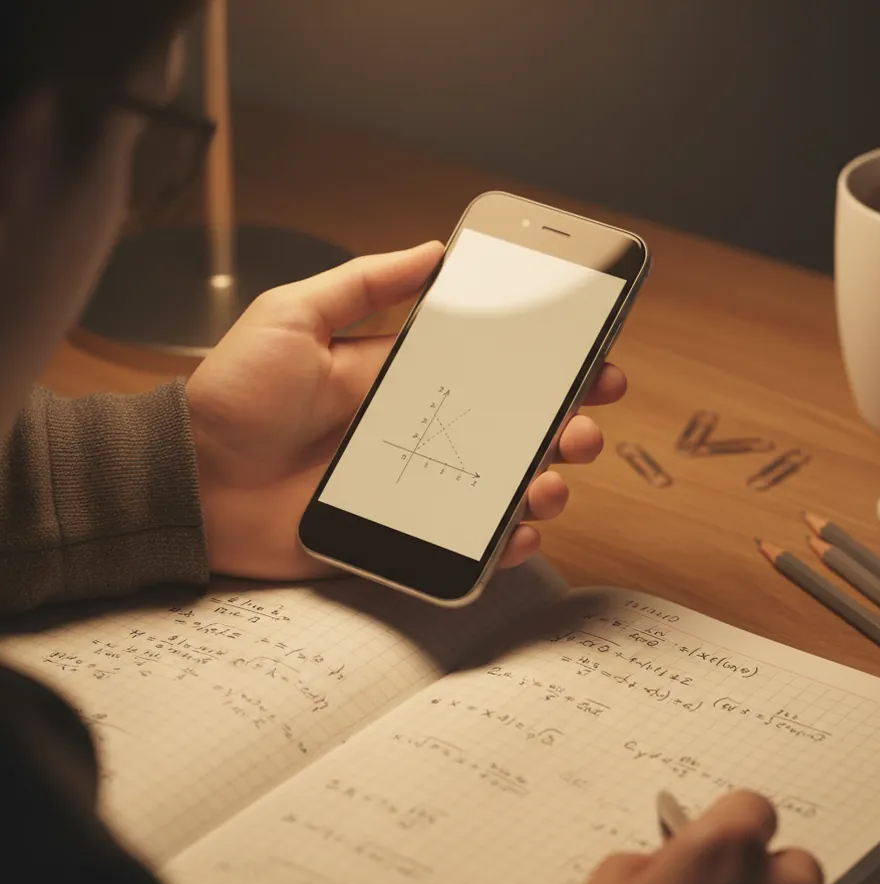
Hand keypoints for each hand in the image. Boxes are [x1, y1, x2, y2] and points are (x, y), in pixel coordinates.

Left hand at [186, 242, 626, 579]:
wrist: (194, 480)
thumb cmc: (236, 396)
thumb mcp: (294, 316)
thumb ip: (363, 283)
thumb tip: (431, 249)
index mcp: (404, 377)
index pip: (491, 368)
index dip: (545, 363)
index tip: (590, 354)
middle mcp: (421, 430)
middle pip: (512, 429)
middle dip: (564, 423)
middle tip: (584, 421)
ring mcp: (416, 484)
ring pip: (502, 486)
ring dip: (544, 481)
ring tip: (549, 476)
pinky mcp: (401, 533)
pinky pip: (467, 542)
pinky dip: (503, 541)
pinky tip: (518, 528)